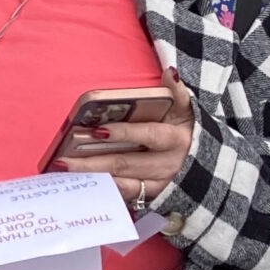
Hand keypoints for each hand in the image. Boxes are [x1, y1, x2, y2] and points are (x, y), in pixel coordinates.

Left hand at [56, 70, 195, 209]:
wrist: (206, 165)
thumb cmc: (186, 131)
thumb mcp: (186, 110)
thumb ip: (177, 92)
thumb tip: (171, 72)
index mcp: (174, 139)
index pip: (147, 135)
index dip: (123, 133)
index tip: (96, 131)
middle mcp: (166, 164)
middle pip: (125, 163)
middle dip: (92, 163)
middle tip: (63, 161)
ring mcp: (158, 184)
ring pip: (121, 184)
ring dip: (92, 179)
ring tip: (65, 173)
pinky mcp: (150, 196)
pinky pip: (123, 197)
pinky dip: (102, 192)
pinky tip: (79, 186)